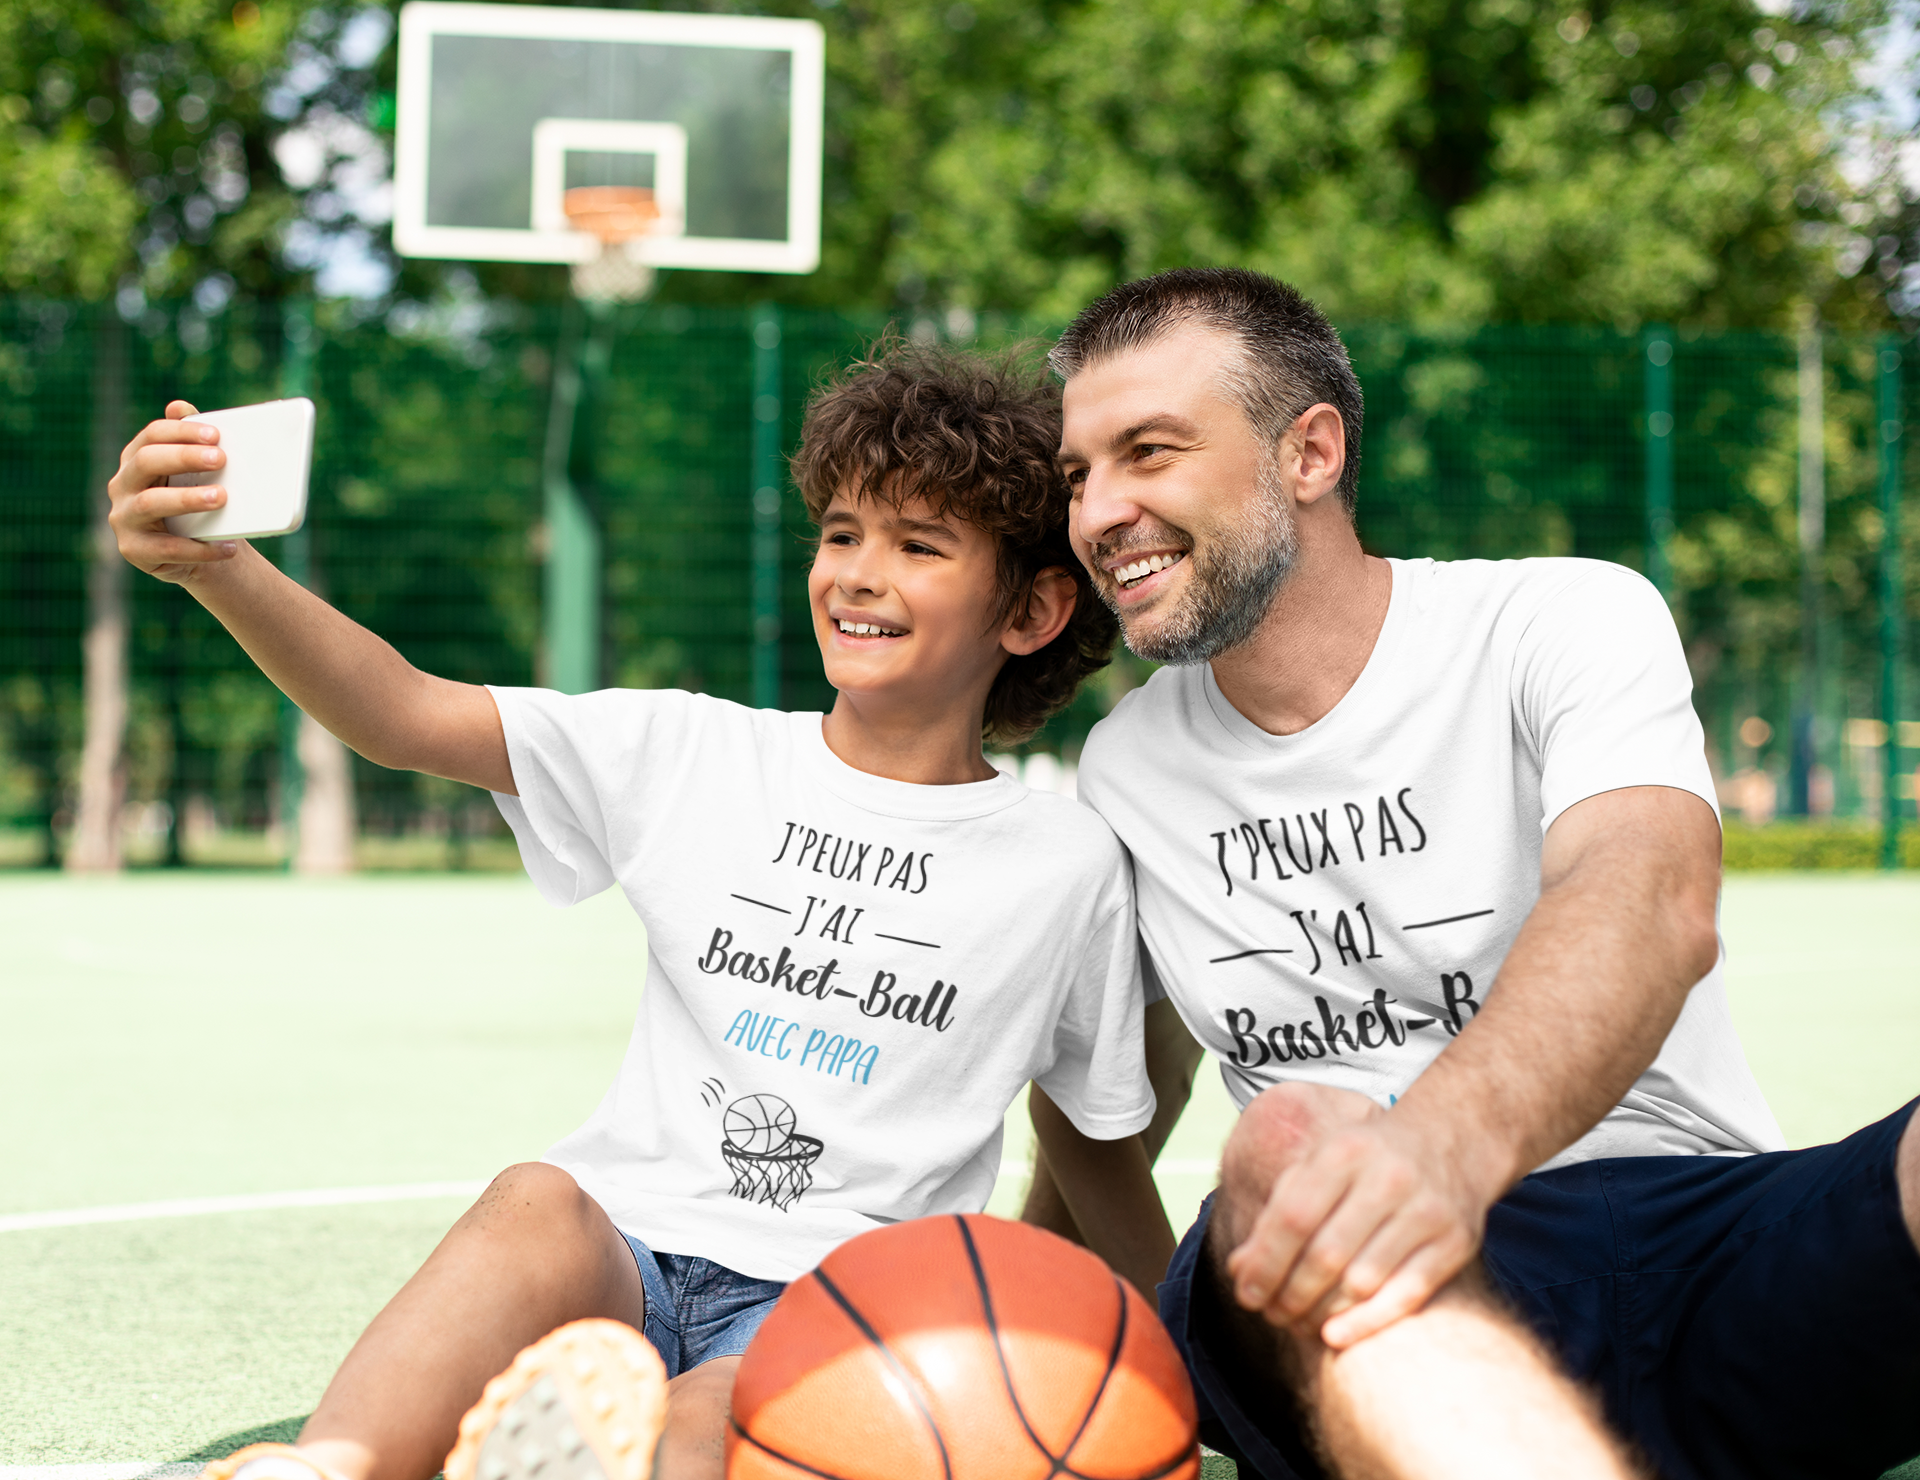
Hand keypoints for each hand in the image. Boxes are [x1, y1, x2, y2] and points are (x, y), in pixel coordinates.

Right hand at [107, 400, 244, 583]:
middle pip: (146, 461)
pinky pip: (166, 548)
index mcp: (137, 459)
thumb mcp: (196, 475)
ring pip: (150, 502)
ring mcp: (124, 518)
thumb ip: (192, 443)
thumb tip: (178, 406)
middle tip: (220, 459)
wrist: (200, 555)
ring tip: (222, 497)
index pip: (152, 435)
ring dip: (188, 498)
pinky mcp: (134, 550)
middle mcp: (122, 485)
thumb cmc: (198, 505)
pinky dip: (200, 548)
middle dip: (183, 457)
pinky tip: (229, 546)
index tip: (216, 435)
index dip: (181, 431)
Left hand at [1223, 1111, 1490, 1348]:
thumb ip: (1280, 1210)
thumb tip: (1240, 1268)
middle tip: (1272, 1315)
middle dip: (1290, 1293)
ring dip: (1323, 1312)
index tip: (1246, 1294)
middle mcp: (1389, 1177)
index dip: (1265, 1262)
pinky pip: (1405, 1294)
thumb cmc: (1368, 1160)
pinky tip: (1334, 1334)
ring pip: (1363, 1279)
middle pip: (1326, 1254)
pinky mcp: (1456, 1241)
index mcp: (1345, 1151)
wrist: (1451, 1141)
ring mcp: (1427, 1210)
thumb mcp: (1321, 1165)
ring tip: (1299, 1323)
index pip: (1293, 1216)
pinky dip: (1366, 1322)